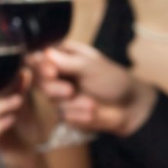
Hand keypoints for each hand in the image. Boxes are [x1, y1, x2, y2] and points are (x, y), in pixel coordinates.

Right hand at [35, 42, 156, 136]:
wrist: (129, 107)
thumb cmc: (113, 80)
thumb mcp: (92, 66)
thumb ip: (68, 62)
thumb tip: (46, 53)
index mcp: (64, 55)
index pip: (39, 57)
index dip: (40, 65)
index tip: (50, 72)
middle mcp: (58, 73)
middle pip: (38, 79)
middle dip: (53, 87)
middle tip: (70, 90)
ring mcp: (60, 94)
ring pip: (50, 98)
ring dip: (71, 102)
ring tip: (90, 103)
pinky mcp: (65, 112)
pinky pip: (63, 114)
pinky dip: (79, 114)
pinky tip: (93, 111)